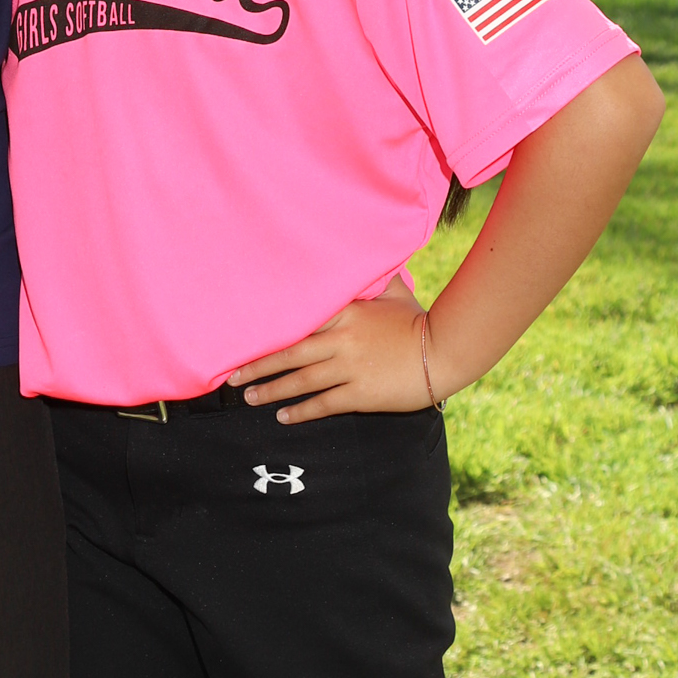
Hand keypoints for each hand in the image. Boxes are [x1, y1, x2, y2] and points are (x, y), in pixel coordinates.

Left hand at [228, 288, 436, 422]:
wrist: (445, 351)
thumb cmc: (418, 321)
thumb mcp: (394, 293)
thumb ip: (371, 282)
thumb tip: (366, 262)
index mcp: (346, 313)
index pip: (298, 322)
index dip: (268, 331)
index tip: (242, 337)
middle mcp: (341, 340)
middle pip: (289, 353)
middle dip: (257, 365)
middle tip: (231, 376)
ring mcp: (350, 368)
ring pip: (300, 380)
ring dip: (271, 390)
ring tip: (249, 397)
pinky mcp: (361, 394)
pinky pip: (323, 403)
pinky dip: (300, 411)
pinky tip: (283, 416)